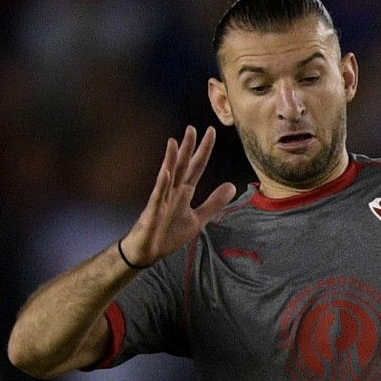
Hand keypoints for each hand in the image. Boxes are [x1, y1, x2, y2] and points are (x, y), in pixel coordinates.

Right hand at [122, 125, 238, 266]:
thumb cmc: (169, 234)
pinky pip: (158, 196)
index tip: (211, 132)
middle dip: (188, 148)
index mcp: (184, 192)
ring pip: (168, 176)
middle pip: (182, 166)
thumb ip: (214, 202)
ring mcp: (162, 200)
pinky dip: (162, 184)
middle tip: (193, 128)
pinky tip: (166, 172)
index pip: (196, 167)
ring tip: (175, 142)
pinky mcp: (153, 212)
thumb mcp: (198, 218)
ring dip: (171, 159)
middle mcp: (173, 192)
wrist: (148, 252)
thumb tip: (232, 186)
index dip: (204, 150)